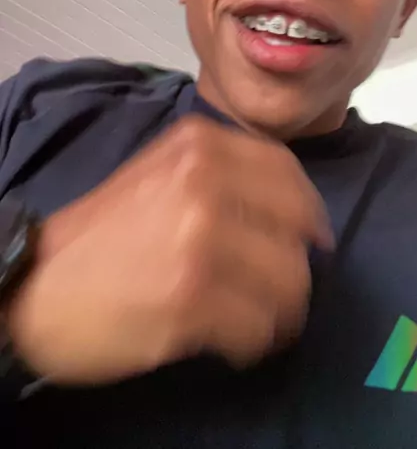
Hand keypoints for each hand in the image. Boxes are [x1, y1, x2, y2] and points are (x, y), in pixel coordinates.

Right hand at [6, 115, 333, 383]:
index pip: (287, 172)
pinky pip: (258, 328)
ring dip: (278, 310)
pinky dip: (253, 342)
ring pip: (288, 282)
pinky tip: (231, 342)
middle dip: (296, 265)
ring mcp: (201, 237)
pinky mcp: (192, 296)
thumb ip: (222, 175)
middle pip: (297, 228)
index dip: (308, 211)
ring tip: (254, 320)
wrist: (35, 282)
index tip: (310, 238)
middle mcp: (205, 181)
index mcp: (199, 144)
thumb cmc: (101, 231)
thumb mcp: (161, 173)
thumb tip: (293, 213)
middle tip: (279, 288)